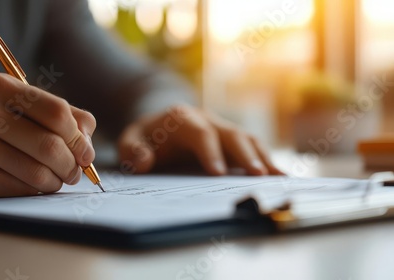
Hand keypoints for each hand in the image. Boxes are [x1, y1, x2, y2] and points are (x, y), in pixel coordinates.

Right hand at [0, 73, 95, 196]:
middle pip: (50, 144)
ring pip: (38, 172)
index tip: (86, 154)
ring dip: (58, 181)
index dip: (79, 138)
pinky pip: (21, 189)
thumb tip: (88, 142)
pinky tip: (36, 185)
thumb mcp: (21, 107)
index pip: (57, 112)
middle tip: (75, 172)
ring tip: (58, 179)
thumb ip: (61, 116)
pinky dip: (38, 190)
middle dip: (72, 164)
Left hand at [118, 105, 283, 175]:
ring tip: (276, 178)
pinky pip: (253, 147)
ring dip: (262, 157)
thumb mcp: (130, 141)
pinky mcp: (232, 140)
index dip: (210, 151)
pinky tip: (281, 177)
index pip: (200, 133)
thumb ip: (133, 150)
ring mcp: (223, 129)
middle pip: (231, 134)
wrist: (159, 124)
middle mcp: (207, 120)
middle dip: (245, 154)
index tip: (218, 173)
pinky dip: (267, 160)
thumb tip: (144, 161)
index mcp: (182, 119)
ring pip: (247, 139)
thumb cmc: (145, 137)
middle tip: (257, 175)